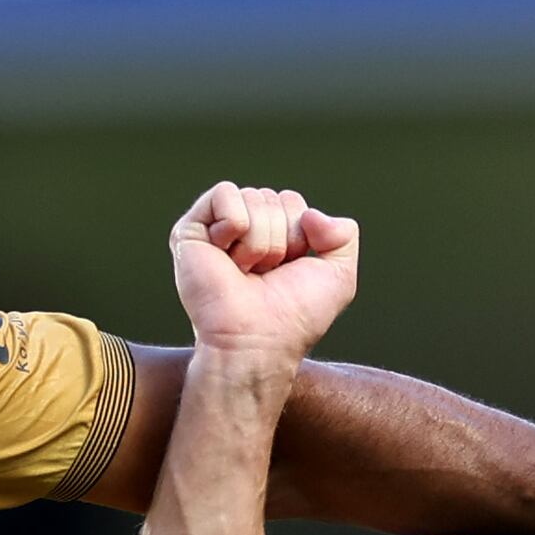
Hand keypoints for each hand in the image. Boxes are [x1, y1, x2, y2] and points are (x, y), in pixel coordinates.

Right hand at [169, 183, 360, 365]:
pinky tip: (227, 257)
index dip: (299, 235)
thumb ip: (344, 236)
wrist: (259, 340)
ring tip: (246, 272)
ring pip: (252, 198)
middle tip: (264, 274)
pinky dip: (236, 224)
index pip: (292, 202)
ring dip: (259, 241)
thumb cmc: (294, 318)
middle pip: (273, 198)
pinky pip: (224, 194)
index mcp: (273, 236)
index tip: (288, 269)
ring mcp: (216, 230)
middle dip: (280, 238)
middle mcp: (244, 231)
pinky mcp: (189, 231)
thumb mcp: (339, 277)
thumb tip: (312, 214)